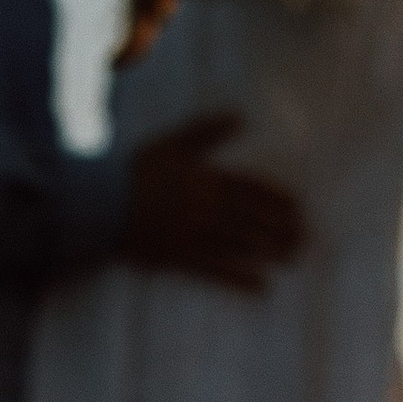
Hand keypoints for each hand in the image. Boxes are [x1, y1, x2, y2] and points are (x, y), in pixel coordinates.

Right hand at [119, 113, 302, 293]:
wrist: (98, 204)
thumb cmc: (134, 173)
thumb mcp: (171, 144)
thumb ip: (206, 131)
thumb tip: (241, 115)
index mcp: (205, 177)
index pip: (252, 188)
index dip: (278, 200)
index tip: (299, 210)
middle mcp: (204, 205)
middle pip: (253, 218)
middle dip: (282, 229)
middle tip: (304, 240)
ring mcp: (192, 233)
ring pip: (240, 242)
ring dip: (269, 251)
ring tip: (292, 259)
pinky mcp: (178, 258)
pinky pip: (216, 270)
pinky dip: (241, 278)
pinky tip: (262, 285)